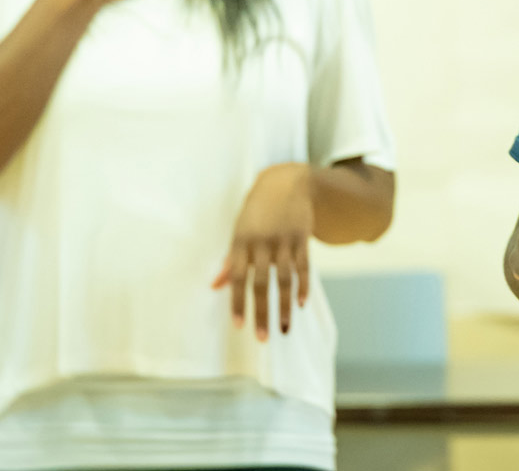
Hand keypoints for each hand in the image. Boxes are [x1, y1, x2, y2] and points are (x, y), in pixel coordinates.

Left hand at [211, 162, 314, 341]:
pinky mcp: (302, 238)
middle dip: (261, 312)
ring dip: (284, 306)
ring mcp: (284, 240)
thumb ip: (230, 259)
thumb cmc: (257, 210)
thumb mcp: (240, 229)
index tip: (239, 326)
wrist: (287, 181)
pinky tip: (300, 305)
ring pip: (285, 279)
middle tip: (262, 338)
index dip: (237, 302)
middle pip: (262, 283)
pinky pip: (304, 267)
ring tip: (283, 329)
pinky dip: (303, 287)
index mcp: (242, 240)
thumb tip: (215, 286)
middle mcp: (263, 242)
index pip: (238, 277)